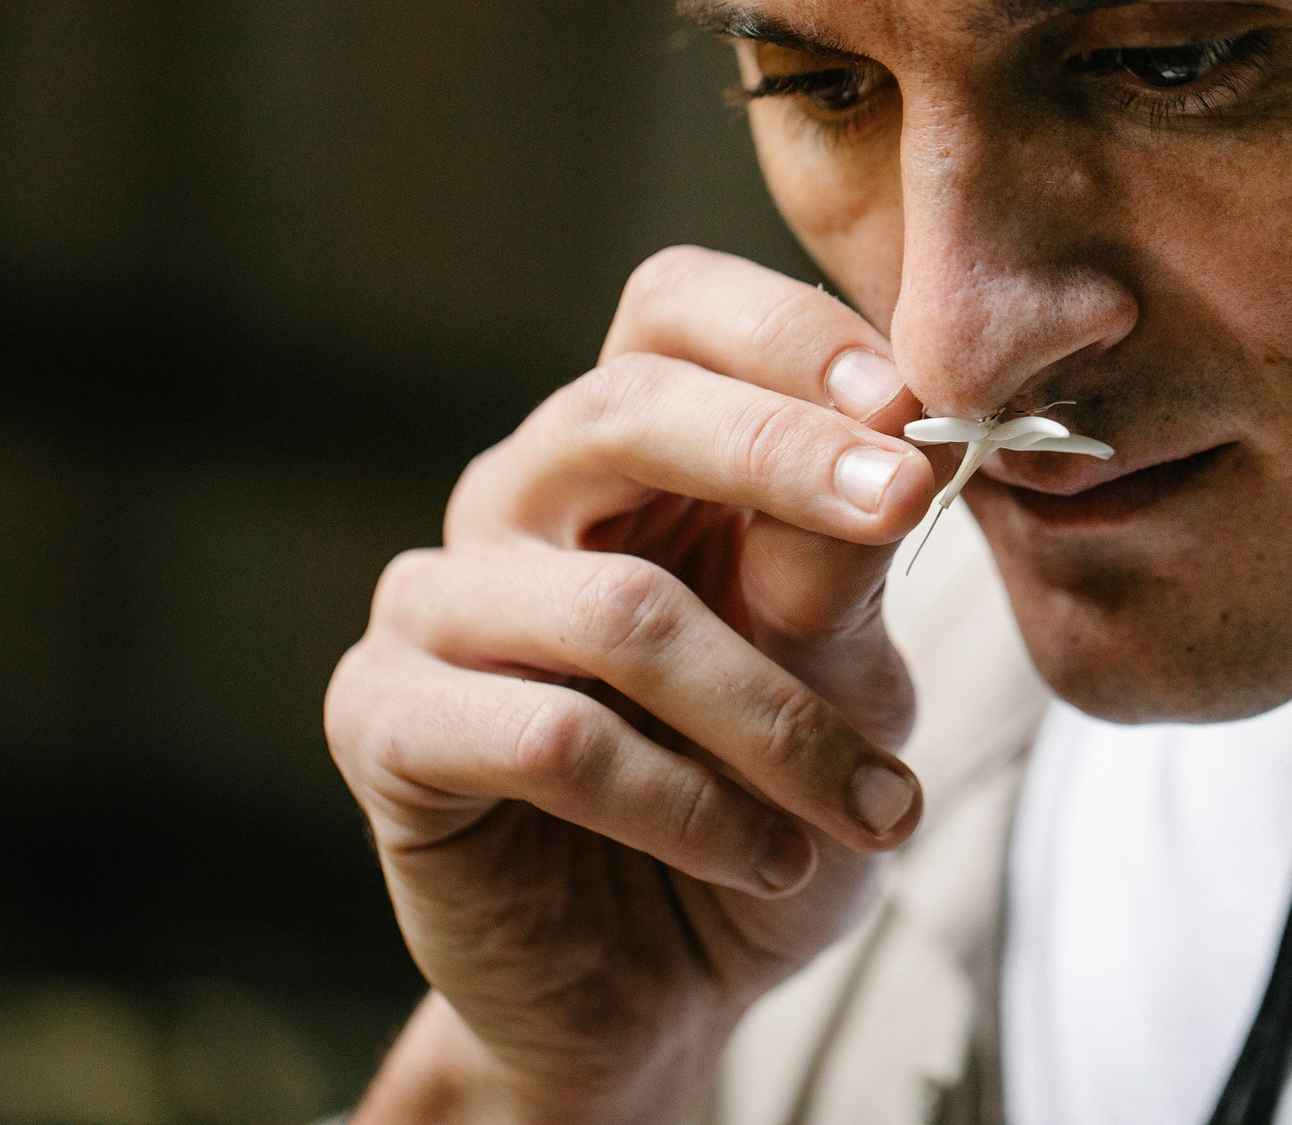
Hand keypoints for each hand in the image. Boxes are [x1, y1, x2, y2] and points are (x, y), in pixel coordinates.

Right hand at [325, 247, 936, 1122]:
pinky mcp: (384, 721)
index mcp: (635, 455)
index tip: (906, 406)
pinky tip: (766, 860)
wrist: (667, 984)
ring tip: (871, 810)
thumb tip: (904, 443)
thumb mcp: (838, 676)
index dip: (784, 332)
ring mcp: (439, 604)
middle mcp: (522, 503)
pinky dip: (685, 804)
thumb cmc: (763, 802)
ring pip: (616, 607)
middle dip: (782, 455)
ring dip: (774, 717)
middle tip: (906, 502)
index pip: (672, 307)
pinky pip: (547, 737)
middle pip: (620, 404)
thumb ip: (841, 563)